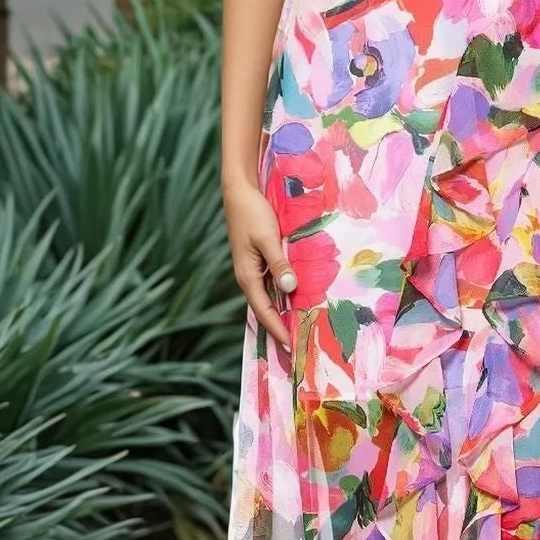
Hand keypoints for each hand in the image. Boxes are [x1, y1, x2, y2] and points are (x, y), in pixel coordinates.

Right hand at [222, 178, 296, 351]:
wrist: (240, 191)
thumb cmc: (252, 213)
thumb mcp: (267, 238)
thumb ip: (279, 263)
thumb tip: (290, 288)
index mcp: (247, 276)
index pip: (264, 311)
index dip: (278, 329)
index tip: (292, 346)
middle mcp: (249, 277)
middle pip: (265, 310)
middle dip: (280, 329)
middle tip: (298, 348)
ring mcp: (254, 270)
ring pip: (270, 299)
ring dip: (283, 314)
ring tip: (299, 330)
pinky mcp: (260, 261)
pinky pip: (273, 285)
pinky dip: (283, 297)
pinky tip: (296, 301)